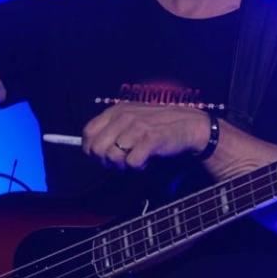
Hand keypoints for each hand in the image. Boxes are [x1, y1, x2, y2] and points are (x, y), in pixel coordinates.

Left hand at [82, 103, 209, 170]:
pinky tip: (147, 159)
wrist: (189, 125)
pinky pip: (131, 163)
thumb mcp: (131, 119)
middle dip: (106, 160)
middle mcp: (124, 117)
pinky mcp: (150, 139)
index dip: (90, 149)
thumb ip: (111, 129)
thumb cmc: (158, 126)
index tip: (101, 156)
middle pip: (96, 148)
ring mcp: (137, 127)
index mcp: (116, 111)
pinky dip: (138, 166)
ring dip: (123, 164)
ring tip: (136, 157)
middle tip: (121, 160)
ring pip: (112, 157)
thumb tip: (91, 149)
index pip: (88, 132)